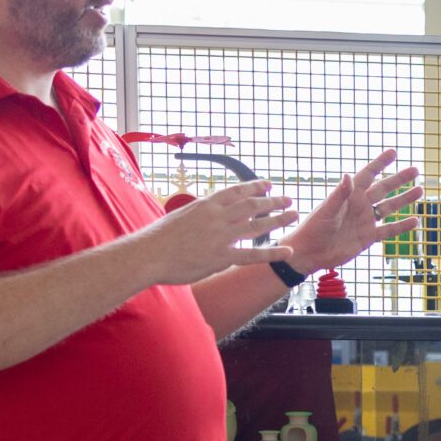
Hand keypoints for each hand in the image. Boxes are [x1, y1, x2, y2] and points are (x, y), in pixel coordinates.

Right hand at [131, 182, 297, 284]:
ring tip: (293, 214)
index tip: (267, 184)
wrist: (148, 254)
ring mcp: (221, 237)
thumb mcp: (180, 217)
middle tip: (288, 199)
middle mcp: (216, 217)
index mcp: (206, 205)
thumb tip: (208, 214)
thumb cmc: (158, 238)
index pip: (236, 191)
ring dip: (278, 219)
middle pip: (251, 205)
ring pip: (257, 225)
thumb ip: (200, 215)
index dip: (254, 187)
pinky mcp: (221, 257)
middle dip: (272, 200)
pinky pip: (253, 254)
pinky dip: (273, 252)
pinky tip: (288, 251)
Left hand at [282, 151, 420, 272]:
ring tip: (420, 191)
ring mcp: (365, 221)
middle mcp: (359, 205)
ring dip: (404, 200)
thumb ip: (340, 194)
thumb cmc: (313, 229)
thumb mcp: (326, 210)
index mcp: (349, 195)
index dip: (380, 163)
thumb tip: (349, 176)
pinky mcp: (368, 237)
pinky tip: (414, 221)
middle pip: (384, 189)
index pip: (368, 174)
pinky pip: (388, 230)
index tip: (393, 152)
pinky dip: (401, 226)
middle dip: (399, 179)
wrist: (310, 253)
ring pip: (389, 208)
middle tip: (415, 170)